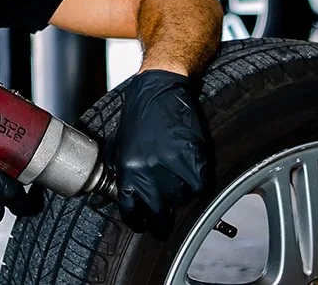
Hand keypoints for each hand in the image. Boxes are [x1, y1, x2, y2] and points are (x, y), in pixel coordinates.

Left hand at [110, 70, 208, 236]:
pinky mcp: (194, 158)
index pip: (131, 211)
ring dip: (180, 195)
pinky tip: (192, 175)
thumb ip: (117, 170)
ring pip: (181, 200)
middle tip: (164, 225)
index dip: (138, 222)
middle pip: (159, 215)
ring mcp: (173, 166)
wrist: (159, 91)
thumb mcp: (118, 144)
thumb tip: (118, 194)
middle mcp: (149, 172)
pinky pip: (200, 186)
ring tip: (176, 181)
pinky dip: (198, 184)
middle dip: (161, 224)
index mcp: (128, 171)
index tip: (144, 224)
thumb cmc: (138, 115)